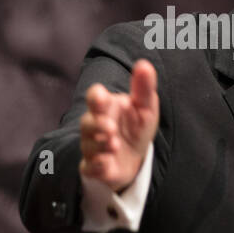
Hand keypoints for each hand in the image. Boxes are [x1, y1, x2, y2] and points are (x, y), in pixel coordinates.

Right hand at [78, 59, 158, 191]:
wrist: (135, 158)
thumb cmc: (136, 127)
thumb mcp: (145, 107)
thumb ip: (144, 88)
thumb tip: (144, 64)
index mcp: (107, 107)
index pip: (94, 97)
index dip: (96, 97)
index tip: (102, 97)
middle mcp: (95, 126)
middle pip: (87, 122)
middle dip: (96, 124)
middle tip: (110, 127)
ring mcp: (93, 148)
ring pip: (89, 145)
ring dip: (100, 145)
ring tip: (114, 143)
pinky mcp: (95, 168)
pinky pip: (89, 167)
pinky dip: (96, 165)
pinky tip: (105, 162)